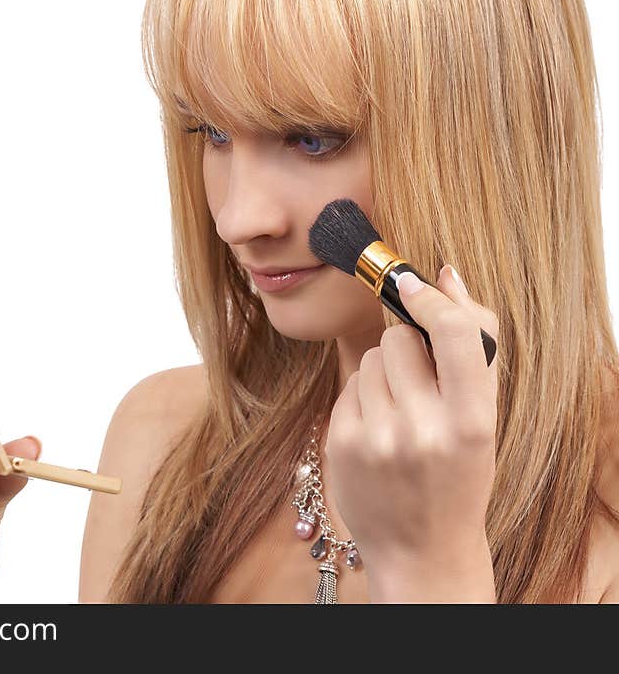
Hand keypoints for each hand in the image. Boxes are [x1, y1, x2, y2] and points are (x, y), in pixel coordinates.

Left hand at [325, 265, 498, 593]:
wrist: (421, 550)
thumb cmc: (459, 476)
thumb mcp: (485, 420)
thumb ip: (474, 347)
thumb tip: (445, 274)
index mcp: (471, 423)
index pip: (454, 335)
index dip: (432, 300)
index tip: (413, 283)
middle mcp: (420, 430)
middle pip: (397, 339)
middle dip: (407, 347)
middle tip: (419, 383)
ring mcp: (374, 439)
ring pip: (368, 359)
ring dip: (383, 372)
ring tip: (399, 412)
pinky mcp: (339, 444)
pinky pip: (347, 385)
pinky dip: (363, 396)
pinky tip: (377, 429)